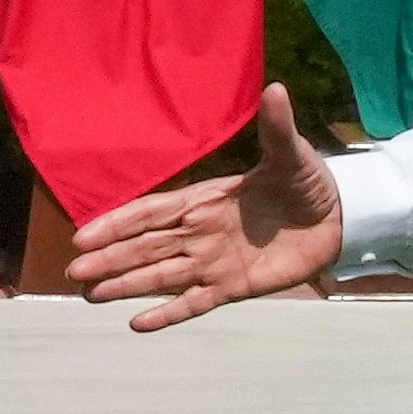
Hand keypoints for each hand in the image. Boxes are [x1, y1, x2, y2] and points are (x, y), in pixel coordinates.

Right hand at [66, 83, 342, 330]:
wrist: (338, 218)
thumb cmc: (308, 181)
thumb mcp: (291, 154)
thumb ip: (276, 128)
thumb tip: (276, 89)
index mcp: (204, 199)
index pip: (151, 213)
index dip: (117, 223)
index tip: (83, 235)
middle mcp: (199, 232)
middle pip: (146, 248)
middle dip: (110, 259)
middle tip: (74, 272)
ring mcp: (213, 261)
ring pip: (160, 276)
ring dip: (126, 285)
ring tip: (90, 295)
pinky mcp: (233, 287)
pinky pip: (194, 302)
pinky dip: (168, 313)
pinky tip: (137, 324)